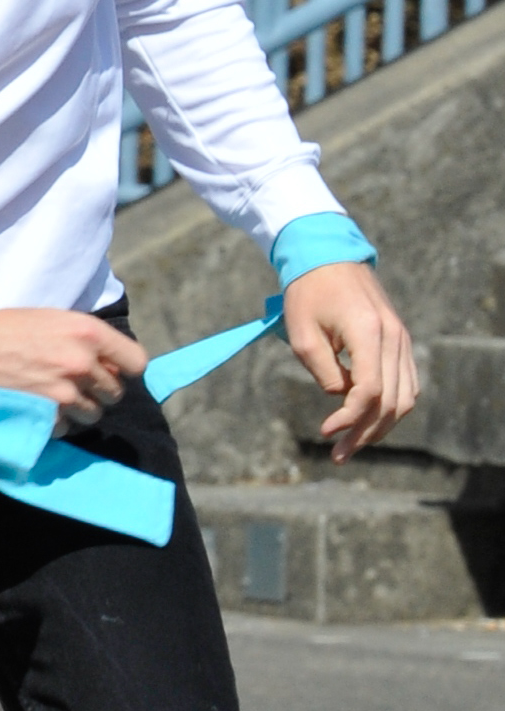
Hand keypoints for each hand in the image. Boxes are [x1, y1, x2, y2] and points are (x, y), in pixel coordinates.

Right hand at [0, 309, 151, 421]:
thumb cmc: (11, 328)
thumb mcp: (57, 319)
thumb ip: (88, 339)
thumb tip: (112, 364)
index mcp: (90, 333)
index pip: (137, 362)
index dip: (126, 368)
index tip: (112, 370)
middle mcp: (83, 362)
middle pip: (116, 392)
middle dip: (99, 390)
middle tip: (75, 383)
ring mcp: (66, 391)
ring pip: (94, 414)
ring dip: (79, 409)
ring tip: (55, 396)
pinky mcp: (48, 415)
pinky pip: (67, 428)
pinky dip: (55, 422)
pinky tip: (38, 405)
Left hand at [283, 262, 416, 455]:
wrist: (328, 256)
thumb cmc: (307, 293)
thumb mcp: (303, 335)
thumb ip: (324, 371)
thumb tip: (342, 398)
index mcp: (369, 333)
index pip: (369, 390)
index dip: (349, 418)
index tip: (325, 431)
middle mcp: (393, 337)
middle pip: (391, 401)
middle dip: (364, 433)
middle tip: (338, 455)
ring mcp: (401, 338)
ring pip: (406, 397)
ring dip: (382, 426)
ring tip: (353, 444)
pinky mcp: (400, 339)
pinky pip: (407, 383)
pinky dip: (393, 406)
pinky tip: (370, 422)